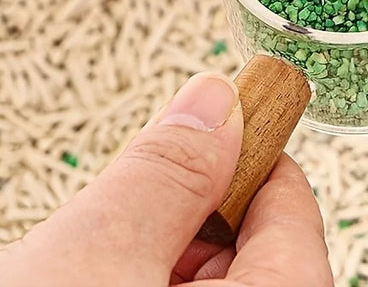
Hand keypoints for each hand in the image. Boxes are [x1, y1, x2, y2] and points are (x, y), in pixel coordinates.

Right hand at [0, 72, 333, 286]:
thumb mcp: (93, 254)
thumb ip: (162, 170)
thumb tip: (214, 98)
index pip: (289, 204)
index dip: (238, 149)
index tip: (200, 119)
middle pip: (246, 246)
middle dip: (177, 218)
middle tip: (111, 231)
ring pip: (196, 280)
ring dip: (143, 260)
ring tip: (78, 279)